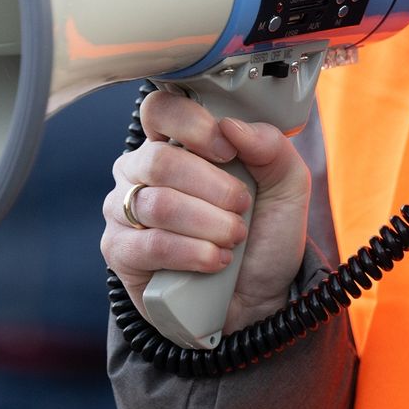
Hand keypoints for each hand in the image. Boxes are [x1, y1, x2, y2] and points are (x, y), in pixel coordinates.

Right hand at [100, 88, 312, 335]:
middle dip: (212, 187)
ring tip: (234, 238)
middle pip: (159, 160)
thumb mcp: (287, 186)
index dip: (191, 124)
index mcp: (177, 142)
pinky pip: (150, 244)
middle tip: (241, 207)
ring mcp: (125, 209)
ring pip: (157, 204)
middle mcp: (142, 170)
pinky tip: (216, 261)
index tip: (226, 150)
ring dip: (208, 223)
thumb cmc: (264, 235)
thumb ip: (271, 147)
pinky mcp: (120, 251)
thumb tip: (232, 126)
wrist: (257, 299)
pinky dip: (192, 253)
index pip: (160, 110)